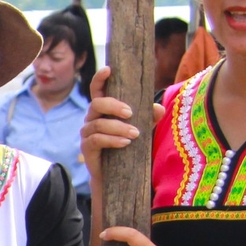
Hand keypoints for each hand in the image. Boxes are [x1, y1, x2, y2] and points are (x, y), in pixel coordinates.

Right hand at [79, 68, 164, 185]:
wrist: (118, 176)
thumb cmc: (129, 148)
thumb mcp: (142, 130)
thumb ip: (149, 118)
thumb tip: (158, 108)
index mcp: (103, 110)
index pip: (97, 89)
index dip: (100, 78)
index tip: (109, 69)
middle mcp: (92, 118)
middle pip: (97, 103)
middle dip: (114, 106)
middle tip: (131, 113)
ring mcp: (87, 133)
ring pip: (99, 124)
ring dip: (119, 127)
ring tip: (135, 134)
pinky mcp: (87, 148)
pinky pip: (97, 140)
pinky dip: (113, 140)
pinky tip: (126, 143)